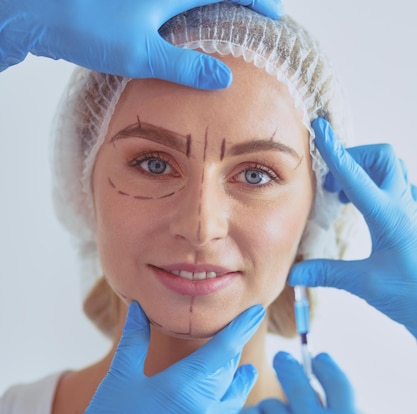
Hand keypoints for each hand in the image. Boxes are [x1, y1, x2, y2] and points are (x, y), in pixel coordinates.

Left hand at [0, 0, 283, 87]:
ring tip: (232, 22)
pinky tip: (190, 28)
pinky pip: (174, 0)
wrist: (39, 10)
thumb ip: (185, 65)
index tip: (276, 16)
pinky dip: (191, 8)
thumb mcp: (142, 53)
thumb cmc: (87, 26)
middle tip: (259, 16)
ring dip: (216, 3)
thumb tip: (222, 76)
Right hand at [25, 301, 264, 413]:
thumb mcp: (118, 379)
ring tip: (245, 373)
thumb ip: (134, 340)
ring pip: (236, 402)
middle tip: (236, 342)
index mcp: (180, 384)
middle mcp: (201, 408)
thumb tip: (138, 307)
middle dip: (233, 356)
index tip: (256, 312)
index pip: (223, 348)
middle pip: (229, 373)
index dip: (242, 328)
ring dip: (240, 385)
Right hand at [289, 117, 416, 338]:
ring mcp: (414, 210)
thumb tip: (293, 275)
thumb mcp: (365, 284)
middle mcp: (404, 205)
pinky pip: (401, 187)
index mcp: (389, 215)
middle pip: (382, 157)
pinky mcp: (416, 220)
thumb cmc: (410, 295)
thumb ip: (327, 273)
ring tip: (345, 197)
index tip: (320, 127)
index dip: (334, 150)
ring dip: (367, 171)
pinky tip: (369, 210)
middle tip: (333, 183)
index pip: (355, 175)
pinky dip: (379, 187)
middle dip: (354, 158)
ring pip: (393, 169)